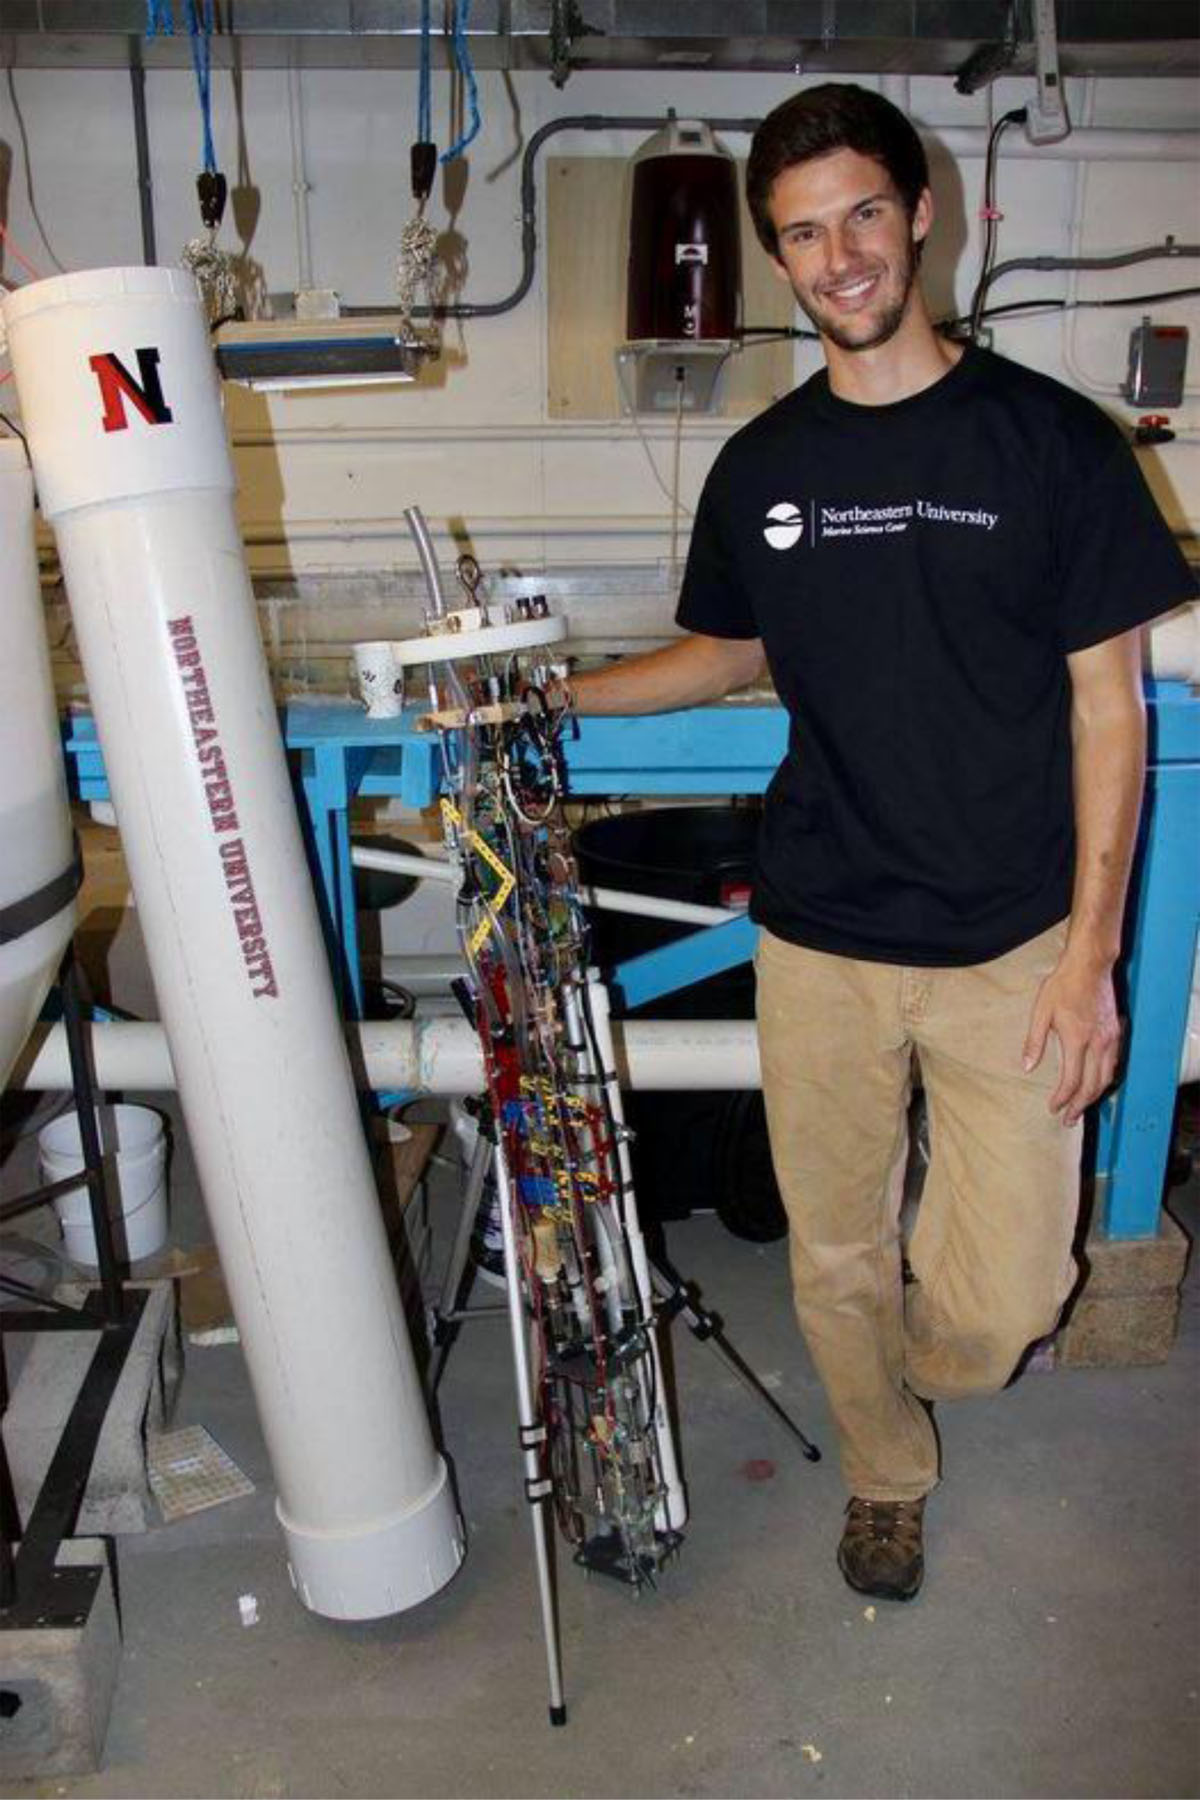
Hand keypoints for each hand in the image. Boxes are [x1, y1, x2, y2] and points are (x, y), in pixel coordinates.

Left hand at [1022, 955, 1122, 1126]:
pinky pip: (1114, 1064)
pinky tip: (1096, 1084)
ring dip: (1094, 1096)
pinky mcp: (1116, 1033)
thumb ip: (1034, 1042)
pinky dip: (1105, 1080)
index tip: (1053, 1108)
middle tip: (1068, 1120)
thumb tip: (1027, 1068)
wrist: (1090, 966)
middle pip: (1092, 1085)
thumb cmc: (1063, 985)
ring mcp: (1111, 1039)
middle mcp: (1098, 1043)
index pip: (1072, 1080)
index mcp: (1077, 1039)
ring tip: (1081, 1108)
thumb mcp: (1040, 1011)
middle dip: (1079, 1106)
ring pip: (1106, 1077)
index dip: (1062, 1098)